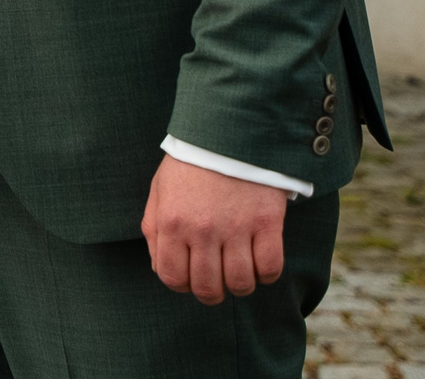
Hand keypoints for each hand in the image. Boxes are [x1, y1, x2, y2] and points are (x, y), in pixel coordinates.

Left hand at [141, 156, 286, 303]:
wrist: (228, 132)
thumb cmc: (190, 165)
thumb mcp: (159, 191)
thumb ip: (154, 230)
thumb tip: (160, 268)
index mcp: (172, 222)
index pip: (173, 278)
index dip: (181, 285)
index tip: (190, 278)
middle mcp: (202, 230)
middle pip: (208, 288)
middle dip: (211, 292)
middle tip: (216, 280)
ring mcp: (236, 228)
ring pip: (240, 284)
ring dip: (239, 285)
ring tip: (238, 270)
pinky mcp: (267, 223)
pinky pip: (270, 268)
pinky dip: (266, 274)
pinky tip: (259, 262)